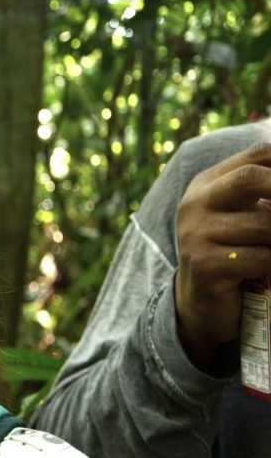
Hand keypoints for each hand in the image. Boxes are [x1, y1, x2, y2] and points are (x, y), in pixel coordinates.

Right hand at [175, 143, 270, 367]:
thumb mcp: (243, 216)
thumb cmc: (234, 254)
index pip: (256, 155)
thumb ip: (262, 193)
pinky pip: (260, 258)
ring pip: (264, 225)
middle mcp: (194, 204)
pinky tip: (269, 271)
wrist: (200, 303)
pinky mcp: (203, 265)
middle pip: (250, 177)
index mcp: (206, 185)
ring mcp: (195, 234)